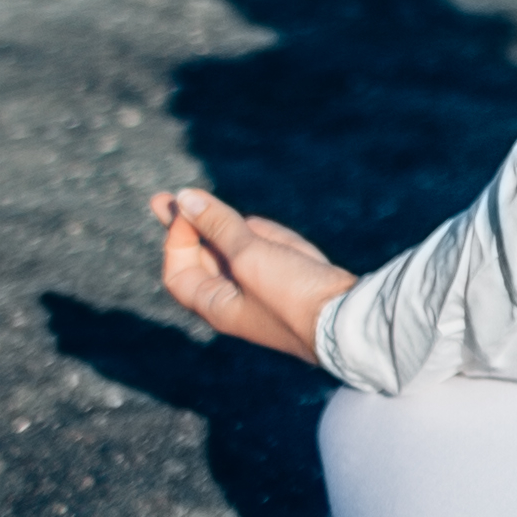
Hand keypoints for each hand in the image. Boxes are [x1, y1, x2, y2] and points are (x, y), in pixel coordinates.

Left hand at [153, 187, 355, 362]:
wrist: (348, 320)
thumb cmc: (291, 294)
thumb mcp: (248, 255)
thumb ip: (217, 225)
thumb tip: (184, 198)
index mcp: (216, 306)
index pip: (178, 270)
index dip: (176, 237)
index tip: (187, 210)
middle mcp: (235, 303)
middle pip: (202, 260)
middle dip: (190, 227)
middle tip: (168, 196)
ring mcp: (263, 293)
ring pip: (241, 251)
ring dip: (246, 234)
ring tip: (263, 235)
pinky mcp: (291, 284)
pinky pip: (272, 254)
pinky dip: (275, 242)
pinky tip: (291, 248)